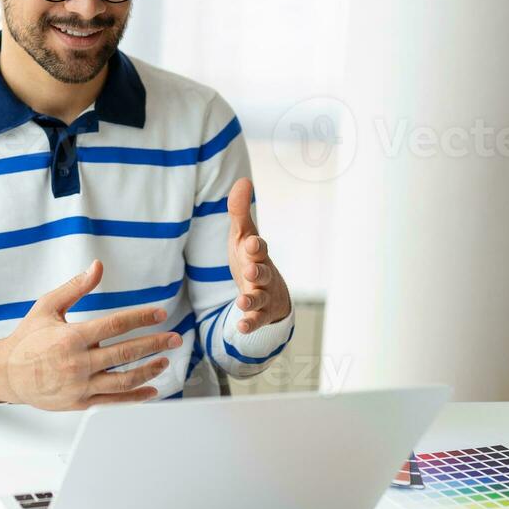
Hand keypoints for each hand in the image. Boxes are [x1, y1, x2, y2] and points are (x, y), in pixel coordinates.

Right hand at [0, 260, 179, 409]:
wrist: (6, 374)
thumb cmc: (27, 338)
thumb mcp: (47, 307)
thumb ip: (75, 287)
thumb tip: (97, 267)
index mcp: (72, 337)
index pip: (115, 325)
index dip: (141, 318)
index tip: (159, 313)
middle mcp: (78, 362)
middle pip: (126, 353)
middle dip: (155, 344)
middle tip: (174, 338)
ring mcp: (80, 385)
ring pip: (123, 380)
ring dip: (149, 370)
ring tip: (165, 361)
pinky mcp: (80, 402)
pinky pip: (113, 401)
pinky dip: (135, 397)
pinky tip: (152, 390)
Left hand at [227, 178, 291, 333]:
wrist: (269, 291)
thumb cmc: (252, 258)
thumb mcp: (243, 236)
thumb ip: (239, 211)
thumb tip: (243, 180)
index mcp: (257, 253)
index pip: (258, 247)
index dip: (255, 245)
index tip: (252, 241)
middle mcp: (263, 274)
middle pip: (262, 272)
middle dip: (257, 271)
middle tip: (250, 269)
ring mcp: (263, 294)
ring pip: (259, 298)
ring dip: (251, 300)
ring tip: (242, 301)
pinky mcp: (260, 313)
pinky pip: (256, 320)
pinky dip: (250, 323)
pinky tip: (241, 328)